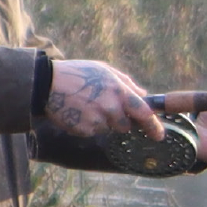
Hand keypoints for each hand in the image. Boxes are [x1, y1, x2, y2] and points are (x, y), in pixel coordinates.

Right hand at [44, 60, 161, 138]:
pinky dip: (87, 125)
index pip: (144, 113)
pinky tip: (77, 112)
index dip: (153, 126)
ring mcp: (98, 120)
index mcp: (119, 91)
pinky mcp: (84, 130)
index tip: (159, 135)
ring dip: (101, 122)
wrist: (47, 84)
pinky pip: (92, 132)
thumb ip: (127, 83)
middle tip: (103, 108)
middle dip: (119, 121)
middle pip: (126, 126)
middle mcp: (111, 107)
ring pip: (107, 129)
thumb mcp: (105, 70)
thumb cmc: (78, 74)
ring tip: (86, 106)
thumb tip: (144, 94)